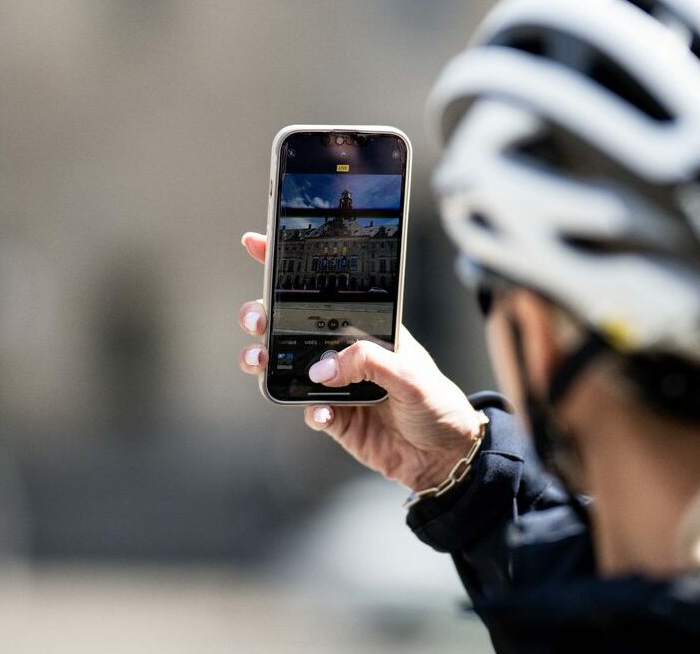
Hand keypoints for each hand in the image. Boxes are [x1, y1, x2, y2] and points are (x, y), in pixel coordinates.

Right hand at [237, 232, 484, 491]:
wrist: (444, 456)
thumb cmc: (437, 402)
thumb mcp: (411, 374)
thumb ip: (368, 362)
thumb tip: (321, 368)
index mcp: (364, 327)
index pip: (323, 290)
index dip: (285, 266)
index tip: (255, 242)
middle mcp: (343, 351)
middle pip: (287, 324)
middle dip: (261, 315)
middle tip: (256, 319)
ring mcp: (335, 384)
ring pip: (284, 365)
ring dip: (265, 360)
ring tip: (259, 359)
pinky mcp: (333, 418)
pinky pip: (306, 408)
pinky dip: (309, 409)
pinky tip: (322, 413)